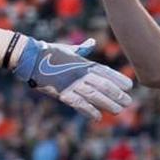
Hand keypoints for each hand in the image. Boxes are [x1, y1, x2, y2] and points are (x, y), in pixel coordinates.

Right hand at [11, 37, 133, 119]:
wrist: (30, 57)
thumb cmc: (49, 52)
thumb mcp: (68, 49)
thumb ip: (83, 49)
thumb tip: (91, 42)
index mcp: (84, 63)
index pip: (106, 72)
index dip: (119, 79)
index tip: (130, 86)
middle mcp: (81, 73)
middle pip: (104, 85)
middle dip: (117, 94)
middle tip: (128, 102)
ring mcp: (72, 83)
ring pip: (95, 95)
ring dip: (108, 104)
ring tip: (118, 110)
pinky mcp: (62, 93)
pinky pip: (79, 104)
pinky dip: (89, 111)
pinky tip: (98, 118)